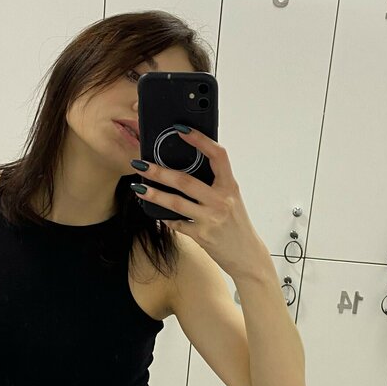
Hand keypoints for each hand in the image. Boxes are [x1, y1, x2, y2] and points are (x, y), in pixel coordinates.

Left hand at [130, 127, 266, 278]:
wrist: (247, 255)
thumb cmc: (237, 225)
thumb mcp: (232, 199)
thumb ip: (215, 184)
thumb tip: (188, 166)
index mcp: (230, 186)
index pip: (217, 155)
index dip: (199, 140)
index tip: (181, 129)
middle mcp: (221, 201)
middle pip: (186, 181)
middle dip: (159, 172)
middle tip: (141, 164)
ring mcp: (211, 219)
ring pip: (176, 203)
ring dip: (154, 194)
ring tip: (139, 187)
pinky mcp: (201, 236)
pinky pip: (177, 224)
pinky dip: (165, 217)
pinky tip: (154, 211)